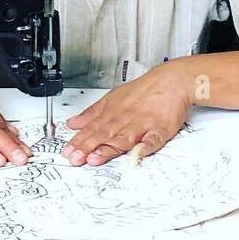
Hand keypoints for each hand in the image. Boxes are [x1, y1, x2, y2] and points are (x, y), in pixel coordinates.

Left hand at [62, 63, 191, 166]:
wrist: (171, 81)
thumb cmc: (143, 91)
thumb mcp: (112, 97)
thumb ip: (92, 113)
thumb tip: (73, 123)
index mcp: (112, 111)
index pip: (91, 128)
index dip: (78, 141)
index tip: (67, 152)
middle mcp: (124, 118)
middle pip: (103, 134)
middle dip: (87, 147)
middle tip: (75, 159)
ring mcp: (142, 124)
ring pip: (123, 138)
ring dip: (109, 148)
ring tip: (95, 158)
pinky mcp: (160, 129)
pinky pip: (153, 139)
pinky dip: (145, 146)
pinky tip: (139, 153)